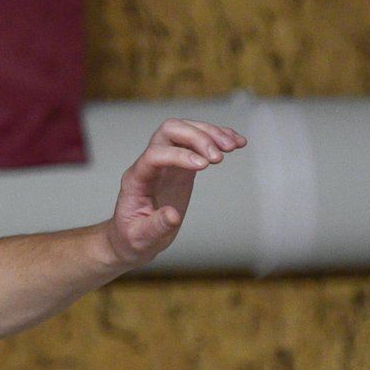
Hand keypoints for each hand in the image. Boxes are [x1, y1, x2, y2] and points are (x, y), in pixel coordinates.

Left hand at [106, 118, 246, 268]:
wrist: (132, 237)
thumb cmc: (133, 237)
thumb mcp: (141, 238)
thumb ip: (155, 227)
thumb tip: (172, 215)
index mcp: (136, 180)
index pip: (154, 155)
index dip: (179, 155)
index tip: (204, 166)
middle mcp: (149, 165)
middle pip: (169, 132)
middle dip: (196, 137)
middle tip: (219, 156)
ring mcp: (165, 162)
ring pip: (185, 131)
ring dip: (211, 133)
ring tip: (234, 145)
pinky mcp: (180, 166)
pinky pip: (197, 143)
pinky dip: (217, 139)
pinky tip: (236, 143)